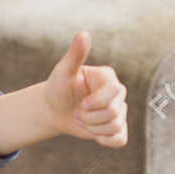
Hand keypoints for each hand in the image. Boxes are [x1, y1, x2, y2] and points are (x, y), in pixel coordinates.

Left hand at [42, 32, 127, 147]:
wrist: (54, 109)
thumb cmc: (58, 88)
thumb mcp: (63, 71)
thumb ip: (75, 55)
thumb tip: (84, 34)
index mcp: (108, 78)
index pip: (114, 93)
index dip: (96, 103)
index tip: (80, 104)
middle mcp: (117, 93)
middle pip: (114, 112)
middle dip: (90, 118)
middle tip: (77, 113)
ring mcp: (119, 111)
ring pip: (115, 127)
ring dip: (92, 128)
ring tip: (81, 120)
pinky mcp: (116, 128)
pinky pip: (120, 139)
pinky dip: (105, 140)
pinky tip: (93, 134)